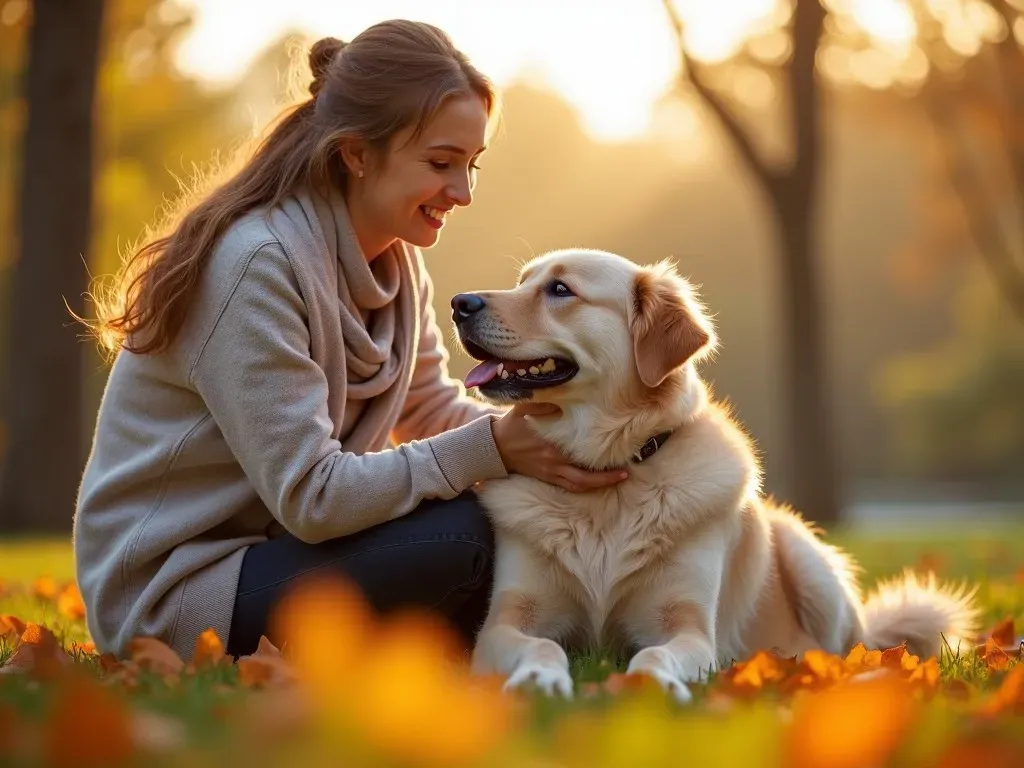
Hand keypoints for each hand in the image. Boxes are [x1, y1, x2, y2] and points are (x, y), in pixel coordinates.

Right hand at [491, 402, 627, 491]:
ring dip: (601, 483)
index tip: (619, 443)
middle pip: (585, 474)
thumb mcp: (524, 407)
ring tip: (620, 477)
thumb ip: (543, 401)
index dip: (600, 448)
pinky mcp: (548, 477)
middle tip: (627, 471)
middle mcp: (554, 461)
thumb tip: (563, 392)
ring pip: (580, 484)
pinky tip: (598, 483)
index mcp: (552, 444)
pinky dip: (585, 487)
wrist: (494, 447)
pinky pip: (570, 486)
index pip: (580, 448)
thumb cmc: (512, 425)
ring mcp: (551, 471)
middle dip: (607, 475)